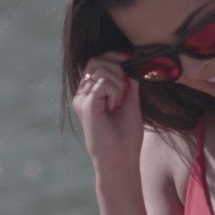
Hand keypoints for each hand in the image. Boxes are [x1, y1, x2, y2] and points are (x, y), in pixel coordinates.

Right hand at [71, 53, 143, 176]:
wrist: (121, 159)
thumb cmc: (126, 136)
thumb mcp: (131, 102)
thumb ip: (129, 83)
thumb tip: (132, 62)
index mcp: (92, 93)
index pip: (97, 62)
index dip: (113, 56)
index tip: (129, 58)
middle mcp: (83, 94)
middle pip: (96, 61)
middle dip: (116, 67)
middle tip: (125, 89)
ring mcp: (82, 99)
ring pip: (101, 69)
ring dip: (118, 82)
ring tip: (120, 102)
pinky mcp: (85, 104)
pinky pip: (103, 82)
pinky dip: (115, 91)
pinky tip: (114, 106)